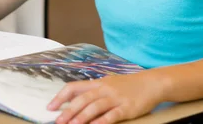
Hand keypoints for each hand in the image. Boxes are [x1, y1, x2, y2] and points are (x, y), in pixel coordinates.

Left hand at [48, 70, 162, 123]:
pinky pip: (112, 115)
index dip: (61, 97)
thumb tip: (76, 100)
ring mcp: (115, 98)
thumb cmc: (129, 85)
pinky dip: (102, 121)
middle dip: (68, 111)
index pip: (74, 87)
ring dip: (82, 117)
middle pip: (82, 99)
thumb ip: (94, 91)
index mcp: (97, 83)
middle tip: (58, 121)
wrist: (151, 83)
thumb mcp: (109, 84)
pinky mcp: (127, 107)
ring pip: (94, 106)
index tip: (51, 107)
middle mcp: (104, 89)